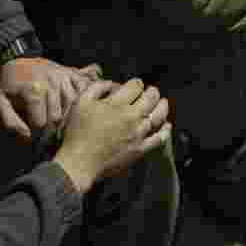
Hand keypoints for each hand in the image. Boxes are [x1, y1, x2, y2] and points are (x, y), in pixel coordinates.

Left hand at [0, 58, 102, 141]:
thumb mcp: (1, 103)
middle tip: (47, 133)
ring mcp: (62, 76)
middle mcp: (50, 82)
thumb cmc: (10, 84)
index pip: (41, 122)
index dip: (37, 133)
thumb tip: (27, 138)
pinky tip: (77, 108)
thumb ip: (11, 122)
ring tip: (60, 124)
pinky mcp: (70, 72)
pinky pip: (82, 88)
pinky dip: (83, 99)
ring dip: (68, 117)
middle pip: (58, 116)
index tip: (34, 135)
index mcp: (32, 90)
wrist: (18, 59)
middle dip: (52, 129)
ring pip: (73, 104)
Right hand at [55, 78, 170, 193]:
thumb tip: (112, 83)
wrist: (79, 163)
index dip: (136, 83)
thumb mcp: (81, 102)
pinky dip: (165, 131)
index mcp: (118, 104)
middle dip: (152, 92)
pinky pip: (158, 138)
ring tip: (163, 102)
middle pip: (151, 98)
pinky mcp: (139, 150)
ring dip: (162, 106)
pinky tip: (167, 125)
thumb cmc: (77, 132)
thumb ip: (97, 87)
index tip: (134, 85)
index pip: (136, 86)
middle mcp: (132, 117)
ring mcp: (138, 134)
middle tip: (151, 91)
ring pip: (158, 116)